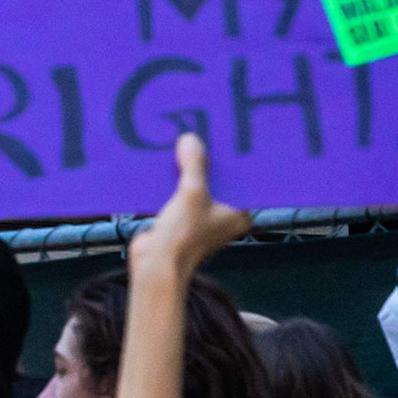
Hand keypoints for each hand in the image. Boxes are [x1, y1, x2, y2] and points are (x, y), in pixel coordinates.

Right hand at [128, 134, 249, 280]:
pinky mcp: (182, 220)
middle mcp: (224, 215)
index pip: (241, 178)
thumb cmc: (184, 234)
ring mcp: (202, 218)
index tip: (226, 136)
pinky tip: (164, 164)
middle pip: (218, 179)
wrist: (155, 264)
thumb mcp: (192, 193)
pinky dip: (173, 182)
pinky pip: (180, 194)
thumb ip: (194, 165)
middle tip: (202, 133)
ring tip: (181, 144)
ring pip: (197, 186)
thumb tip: (191, 139)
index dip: (233, 157)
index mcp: (239, 212)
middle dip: (207, 161)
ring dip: (188, 170)